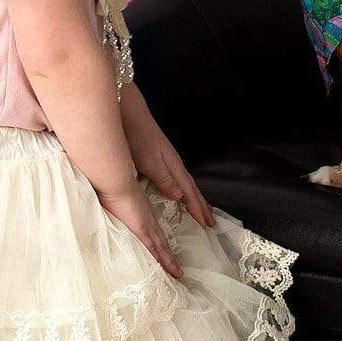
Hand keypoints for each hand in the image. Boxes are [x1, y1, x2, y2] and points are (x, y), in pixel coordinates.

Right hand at [97, 178, 182, 278]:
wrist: (116, 180)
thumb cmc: (114, 186)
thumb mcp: (119, 199)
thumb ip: (120, 208)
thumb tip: (116, 213)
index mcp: (143, 214)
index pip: (154, 233)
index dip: (162, 245)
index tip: (167, 255)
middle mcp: (148, 221)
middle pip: (160, 243)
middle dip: (168, 257)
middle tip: (176, 270)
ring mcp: (146, 226)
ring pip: (161, 249)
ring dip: (169, 262)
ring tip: (177, 274)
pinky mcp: (142, 230)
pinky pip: (154, 249)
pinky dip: (163, 260)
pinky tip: (169, 270)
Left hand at [120, 86, 215, 229]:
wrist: (130, 115)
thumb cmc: (137, 138)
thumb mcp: (149, 163)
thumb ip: (164, 180)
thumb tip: (180, 197)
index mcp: (174, 167)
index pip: (189, 193)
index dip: (198, 209)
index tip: (207, 224)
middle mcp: (174, 164)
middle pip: (192, 189)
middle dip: (202, 206)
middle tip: (211, 222)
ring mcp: (169, 160)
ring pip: (186, 184)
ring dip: (195, 198)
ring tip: (201, 209)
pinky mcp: (161, 157)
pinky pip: (179, 178)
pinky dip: (184, 189)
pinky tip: (179, 191)